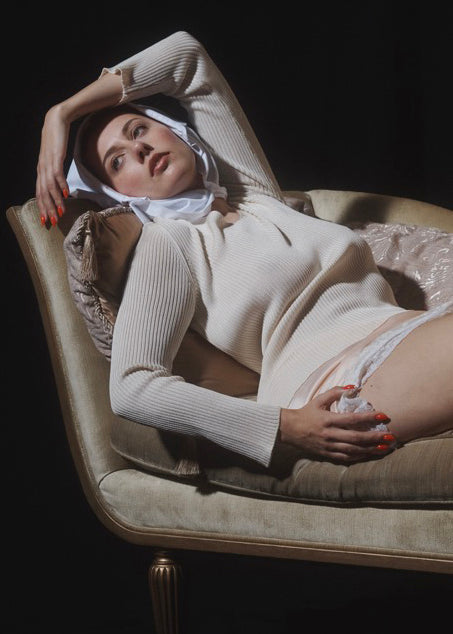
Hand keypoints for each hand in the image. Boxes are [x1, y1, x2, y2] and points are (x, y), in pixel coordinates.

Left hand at [36, 104, 70, 226]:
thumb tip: (61, 185)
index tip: (46, 220)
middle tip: (52, 222)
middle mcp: (41, 169)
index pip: (39, 193)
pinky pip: (57, 175)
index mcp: (41, 170)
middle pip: (42, 193)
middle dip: (47, 209)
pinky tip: (66, 194)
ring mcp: (48, 163)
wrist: (56, 120)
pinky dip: (61, 186)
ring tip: (61, 211)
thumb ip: (56, 171)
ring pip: (49, 187)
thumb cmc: (56, 140)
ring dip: (55, 200)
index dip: (42, 207)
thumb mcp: (54, 158)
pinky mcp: (55, 157)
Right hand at [279, 386, 395, 462]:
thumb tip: (354, 387)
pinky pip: (346, 457)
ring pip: (353, 450)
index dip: (369, 418)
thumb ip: (336, 392)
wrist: (289, 429)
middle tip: (390, 436)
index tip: (383, 416)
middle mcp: (329, 434)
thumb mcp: (319, 400)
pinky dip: (359, 456)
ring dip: (371, 449)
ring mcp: (328, 446)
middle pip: (356, 438)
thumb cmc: (306, 412)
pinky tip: (370, 454)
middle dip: (375, 437)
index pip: (352, 419)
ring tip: (386, 448)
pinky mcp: (327, 454)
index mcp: (328, 420)